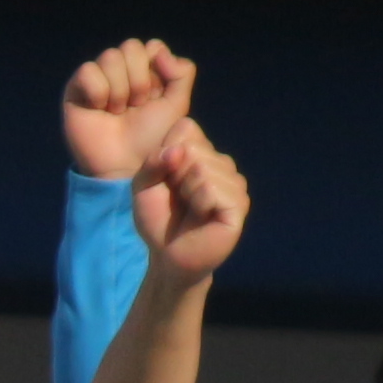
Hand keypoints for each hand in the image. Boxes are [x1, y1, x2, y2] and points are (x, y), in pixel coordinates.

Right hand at [61, 37, 196, 184]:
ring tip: (117, 112)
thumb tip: (157, 50)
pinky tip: (99, 110)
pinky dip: (98, 93)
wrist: (125, 165)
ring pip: (110, 56)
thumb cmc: (151, 138)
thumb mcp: (177, 104)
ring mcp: (98, 77)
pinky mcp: (75, 88)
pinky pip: (88, 71)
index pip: (152, 47)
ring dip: (119, 89)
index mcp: (146, 70)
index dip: (156, 72)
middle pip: (131, 47)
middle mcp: (122, 70)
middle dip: (139, 80)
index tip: (154, 98)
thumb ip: (181, 72)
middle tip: (135, 106)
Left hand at [128, 115, 249, 283]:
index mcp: (202, 153)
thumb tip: (178, 151)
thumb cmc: (158, 219)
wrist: (168, 254)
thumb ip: (153, 161)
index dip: (166, 153)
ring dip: (186, 192)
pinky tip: (202, 216)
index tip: (164, 179)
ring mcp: (234, 183)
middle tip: (178, 199)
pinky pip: (212, 189)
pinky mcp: (239, 204)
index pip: (186, 127)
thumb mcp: (143, 185)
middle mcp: (221, 164)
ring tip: (190, 209)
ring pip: (202, 167)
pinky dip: (198, 203)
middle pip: (192, 148)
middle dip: (174, 176)